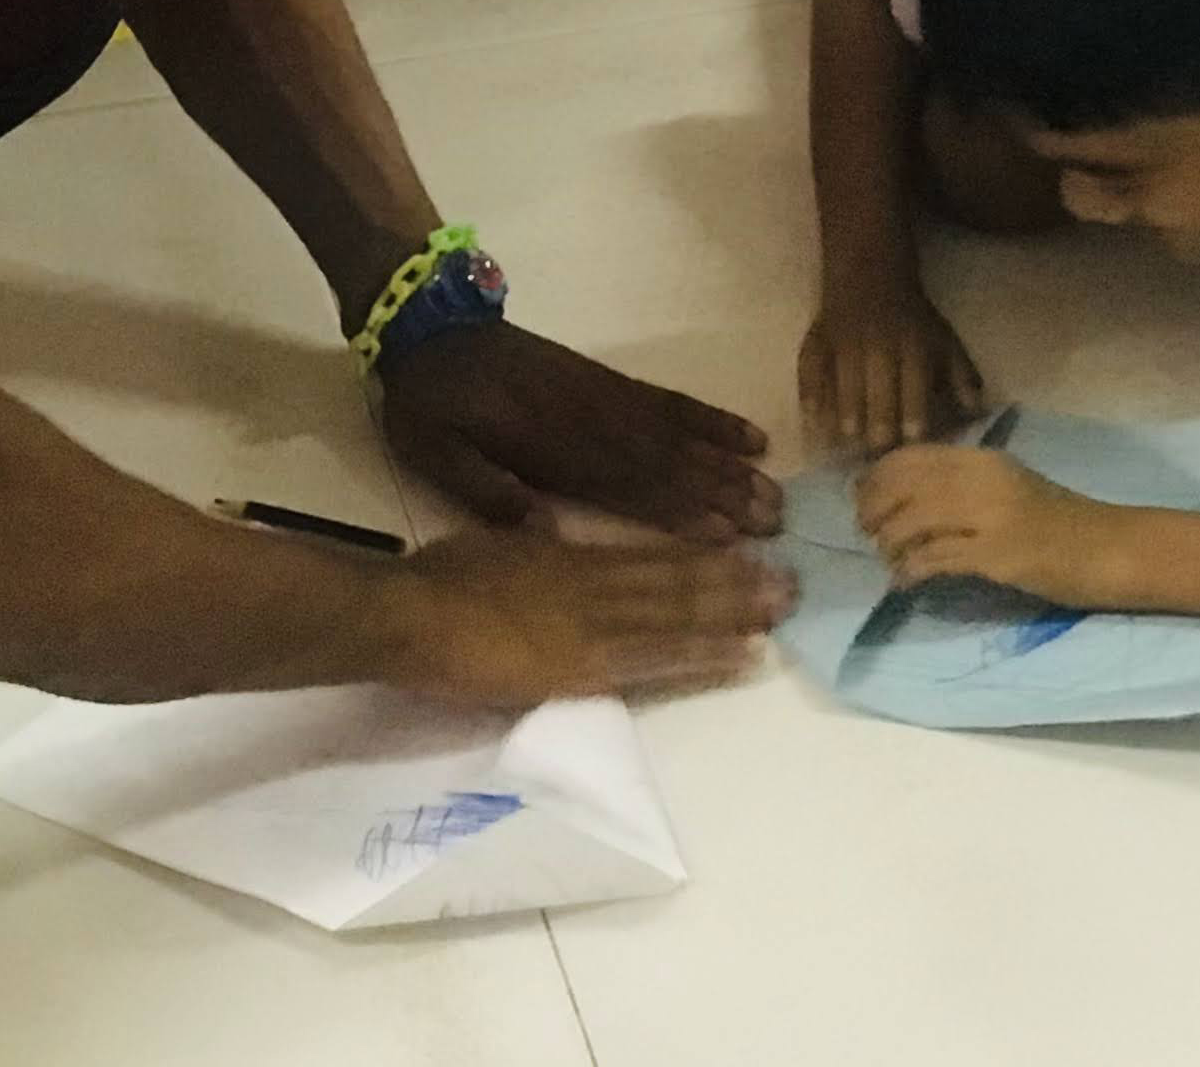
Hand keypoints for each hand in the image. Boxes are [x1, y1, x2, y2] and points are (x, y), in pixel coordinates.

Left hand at [379, 321, 781, 537]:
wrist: (430, 324)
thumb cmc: (429, 399)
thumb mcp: (433, 449)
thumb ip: (484, 489)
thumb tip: (545, 531)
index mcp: (547, 447)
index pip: (624, 485)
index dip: (675, 511)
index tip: (725, 537)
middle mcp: (588, 421)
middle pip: (667, 461)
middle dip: (722, 493)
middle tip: (777, 522)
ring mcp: (603, 396)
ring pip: (677, 433)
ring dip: (727, 463)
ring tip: (774, 491)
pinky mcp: (605, 379)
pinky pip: (667, 399)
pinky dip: (710, 418)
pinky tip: (746, 435)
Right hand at [392, 521, 795, 704]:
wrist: (407, 616)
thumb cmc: (434, 578)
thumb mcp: (487, 539)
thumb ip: (526, 541)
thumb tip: (548, 532)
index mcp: (563, 553)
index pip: (645, 556)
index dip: (699, 558)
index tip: (744, 555)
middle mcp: (590, 583)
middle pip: (675, 582)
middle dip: (734, 584)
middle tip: (792, 583)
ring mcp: (591, 625)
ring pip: (677, 614)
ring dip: (733, 613)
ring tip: (781, 612)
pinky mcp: (583, 667)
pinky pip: (657, 657)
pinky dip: (703, 653)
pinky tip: (740, 654)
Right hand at [797, 293, 983, 455]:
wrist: (870, 274)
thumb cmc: (912, 318)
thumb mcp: (943, 340)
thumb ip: (960, 377)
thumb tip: (977, 411)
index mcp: (912, 345)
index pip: (913, 381)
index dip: (913, 410)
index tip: (912, 439)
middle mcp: (877, 345)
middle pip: (877, 384)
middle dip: (878, 417)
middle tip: (877, 449)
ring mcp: (843, 342)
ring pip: (843, 379)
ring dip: (844, 410)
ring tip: (845, 440)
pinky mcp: (817, 340)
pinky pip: (809, 368)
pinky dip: (809, 393)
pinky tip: (811, 420)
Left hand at [855, 447, 1116, 602]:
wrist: (1111, 549)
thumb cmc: (1058, 520)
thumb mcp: (1006, 485)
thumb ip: (961, 483)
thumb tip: (906, 496)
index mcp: (982, 459)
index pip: (911, 457)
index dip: (876, 478)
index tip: (860, 498)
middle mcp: (982, 479)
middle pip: (904, 486)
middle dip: (875, 510)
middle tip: (867, 532)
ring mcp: (990, 516)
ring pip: (914, 521)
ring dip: (891, 543)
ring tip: (889, 560)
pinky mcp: (998, 554)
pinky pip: (936, 558)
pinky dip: (912, 570)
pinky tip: (905, 582)